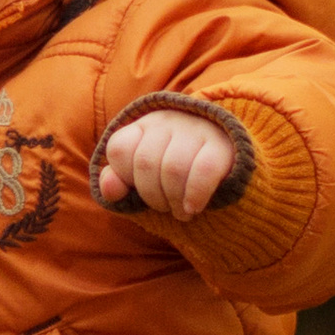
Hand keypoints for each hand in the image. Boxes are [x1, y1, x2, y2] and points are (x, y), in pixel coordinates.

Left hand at [97, 109, 236, 220]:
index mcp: (143, 126)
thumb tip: (110, 189)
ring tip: (180, 212)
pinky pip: (203, 172)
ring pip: (174, 169)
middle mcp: (168, 121)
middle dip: (151, 196)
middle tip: (164, 207)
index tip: (138, 189)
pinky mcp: (222, 145)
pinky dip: (195, 195)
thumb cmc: (172, 172)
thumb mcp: (140, 177)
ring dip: (174, 200)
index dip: (125, 177)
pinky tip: (193, 208)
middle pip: (146, 163)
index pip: (119, 149)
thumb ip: (117, 183)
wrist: (224, 158)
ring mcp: (196, 130)